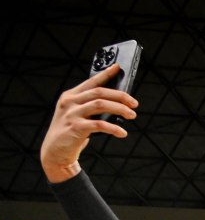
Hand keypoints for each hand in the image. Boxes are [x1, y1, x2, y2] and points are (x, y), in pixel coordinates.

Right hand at [40, 64, 138, 182]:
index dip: (106, 74)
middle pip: (99, 92)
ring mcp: (72, 114)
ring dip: (120, 109)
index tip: (118, 67)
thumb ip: (91, 107)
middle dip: (120, 95)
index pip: (91, 82)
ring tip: (132, 115)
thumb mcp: (78, 115)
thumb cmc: (71, 133)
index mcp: (70, 96)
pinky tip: (122, 133)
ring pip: (101, 105)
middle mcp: (70, 102)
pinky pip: (100, 125)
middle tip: (134, 103)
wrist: (55, 152)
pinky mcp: (75, 128)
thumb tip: (118, 103)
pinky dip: (114, 128)